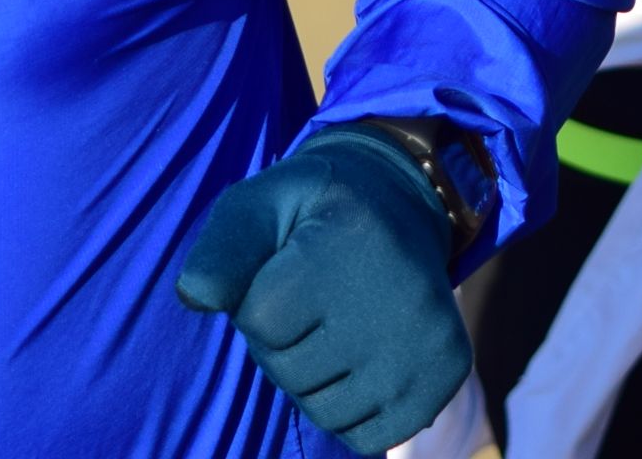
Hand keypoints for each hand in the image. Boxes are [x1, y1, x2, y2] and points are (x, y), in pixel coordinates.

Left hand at [176, 131, 470, 453]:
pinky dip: (352, 413)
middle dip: (283, 344)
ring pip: (325, 412)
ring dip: (313, 382)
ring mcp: (427, 341)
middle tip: (312, 302)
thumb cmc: (312, 214)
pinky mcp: (445, 376)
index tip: (283, 273)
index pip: (260, 321)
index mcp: (346, 241)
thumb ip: (220, 249)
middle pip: (290, 371)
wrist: (399, 207)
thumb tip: (195, 296)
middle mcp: (398, 295)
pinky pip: (367, 438)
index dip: (256, 304)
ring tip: (336, 329)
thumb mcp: (259, 206)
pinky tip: (363, 362)